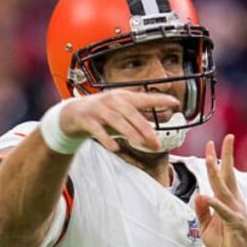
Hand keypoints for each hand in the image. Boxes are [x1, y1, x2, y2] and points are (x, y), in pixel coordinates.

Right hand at [59, 90, 180, 151]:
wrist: (71, 114)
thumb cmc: (101, 115)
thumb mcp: (120, 117)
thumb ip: (137, 126)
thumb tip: (156, 141)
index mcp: (123, 98)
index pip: (144, 98)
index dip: (159, 100)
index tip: (175, 103)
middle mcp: (112, 100)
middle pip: (131, 112)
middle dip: (144, 127)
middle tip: (156, 141)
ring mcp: (98, 109)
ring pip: (116, 120)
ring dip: (129, 132)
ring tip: (140, 143)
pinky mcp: (86, 119)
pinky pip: (97, 130)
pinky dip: (106, 138)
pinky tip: (115, 148)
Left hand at [195, 135, 246, 246]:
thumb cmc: (224, 242)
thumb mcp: (206, 226)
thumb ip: (202, 211)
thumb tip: (199, 195)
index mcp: (227, 200)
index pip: (222, 176)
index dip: (216, 160)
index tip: (210, 144)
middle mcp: (233, 202)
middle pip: (228, 175)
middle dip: (225, 156)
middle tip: (226, 138)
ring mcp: (236, 212)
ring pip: (224, 190)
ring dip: (215, 174)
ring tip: (208, 160)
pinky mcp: (235, 224)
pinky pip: (224, 212)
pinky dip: (215, 205)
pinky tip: (207, 196)